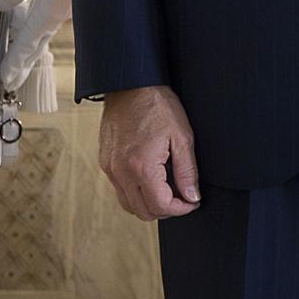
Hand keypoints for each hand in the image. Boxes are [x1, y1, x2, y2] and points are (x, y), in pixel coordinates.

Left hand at [0, 0, 70, 89]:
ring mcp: (67, 11)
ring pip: (42, 35)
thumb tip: (0, 4)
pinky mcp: (71, 4)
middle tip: (12, 83)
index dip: (14, 63)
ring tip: (18, 64)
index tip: (6, 78)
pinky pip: (50, 24)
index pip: (27, 44)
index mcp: (50, 12)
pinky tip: (34, 33)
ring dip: (30, 50)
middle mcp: (59, 16)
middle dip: (23, 65)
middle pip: (36, 47)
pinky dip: (38, 33)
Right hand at [98, 85, 200, 220]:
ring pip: (128, 205)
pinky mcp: (105, 163)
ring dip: (149, 204)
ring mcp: (109, 169)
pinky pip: (119, 190)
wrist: (131, 87)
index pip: (160, 206)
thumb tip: (192, 197)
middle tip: (184, 198)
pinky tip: (152, 179)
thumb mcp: (183, 137)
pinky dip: (136, 193)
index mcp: (141, 167)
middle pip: (142, 211)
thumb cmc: (159, 107)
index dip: (180, 209)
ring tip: (169, 189)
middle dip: (166, 210)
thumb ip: (187, 172)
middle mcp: (120, 173)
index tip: (193, 202)